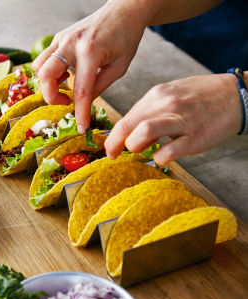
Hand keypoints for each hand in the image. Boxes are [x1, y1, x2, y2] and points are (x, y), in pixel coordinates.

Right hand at [31, 1, 148, 132]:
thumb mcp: (120, 66)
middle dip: (51, 96)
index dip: (80, 113)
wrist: (123, 10)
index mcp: (90, 52)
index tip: (81, 129)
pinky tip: (66, 74)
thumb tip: (84, 104)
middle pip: (45, 76)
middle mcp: (71, 43)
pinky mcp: (58, 37)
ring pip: (39, 67)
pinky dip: (50, 71)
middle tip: (66, 103)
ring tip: (66, 86)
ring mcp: (61, 38)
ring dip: (48, 83)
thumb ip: (100, 86)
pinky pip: (44, 59)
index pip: (81, 90)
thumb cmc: (126, 37)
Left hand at [104, 74, 242, 164]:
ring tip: (139, 151)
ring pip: (144, 132)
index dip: (113, 135)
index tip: (109, 147)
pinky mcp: (195, 136)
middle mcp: (166, 105)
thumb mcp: (171, 93)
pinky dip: (160, 158)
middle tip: (112, 155)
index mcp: (157, 95)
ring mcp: (181, 120)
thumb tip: (131, 129)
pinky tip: (162, 158)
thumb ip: (150, 110)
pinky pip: (170, 150)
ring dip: (134, 146)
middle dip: (114, 143)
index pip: (126, 117)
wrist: (237, 94)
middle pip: (129, 125)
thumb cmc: (202, 96)